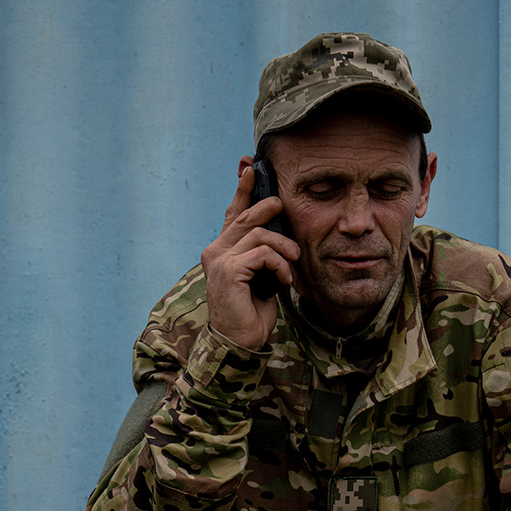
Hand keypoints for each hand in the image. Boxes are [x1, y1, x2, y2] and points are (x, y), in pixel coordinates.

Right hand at [200, 162, 299, 350]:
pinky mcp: (229, 271)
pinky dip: (280, 264)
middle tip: (282, 205)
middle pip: (246, 216)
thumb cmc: (251, 312)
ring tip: (294, 261)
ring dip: (284, 247)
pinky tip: (285, 280)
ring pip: (259, 234)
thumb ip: (264, 254)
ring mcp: (220, 260)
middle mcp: (216, 251)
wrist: (239, 342)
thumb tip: (283, 235)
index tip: (251, 168)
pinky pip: (263, 253)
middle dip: (267, 206)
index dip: (243, 190)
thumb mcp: (262, 276)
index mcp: (222, 250)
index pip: (234, 214)